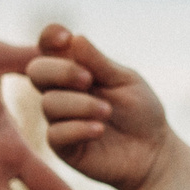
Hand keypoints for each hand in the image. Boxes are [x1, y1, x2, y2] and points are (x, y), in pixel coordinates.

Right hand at [27, 25, 171, 189]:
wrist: (153, 152)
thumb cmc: (140, 112)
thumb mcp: (125, 80)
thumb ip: (99, 62)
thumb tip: (75, 38)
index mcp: (75, 68)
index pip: (49, 46)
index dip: (50, 37)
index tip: (66, 38)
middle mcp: (61, 91)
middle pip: (37, 71)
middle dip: (61, 71)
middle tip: (88, 79)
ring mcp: (59, 119)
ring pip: (49, 103)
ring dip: (80, 104)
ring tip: (107, 111)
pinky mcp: (63, 147)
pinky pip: (56, 134)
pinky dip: (78, 128)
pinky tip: (99, 130)